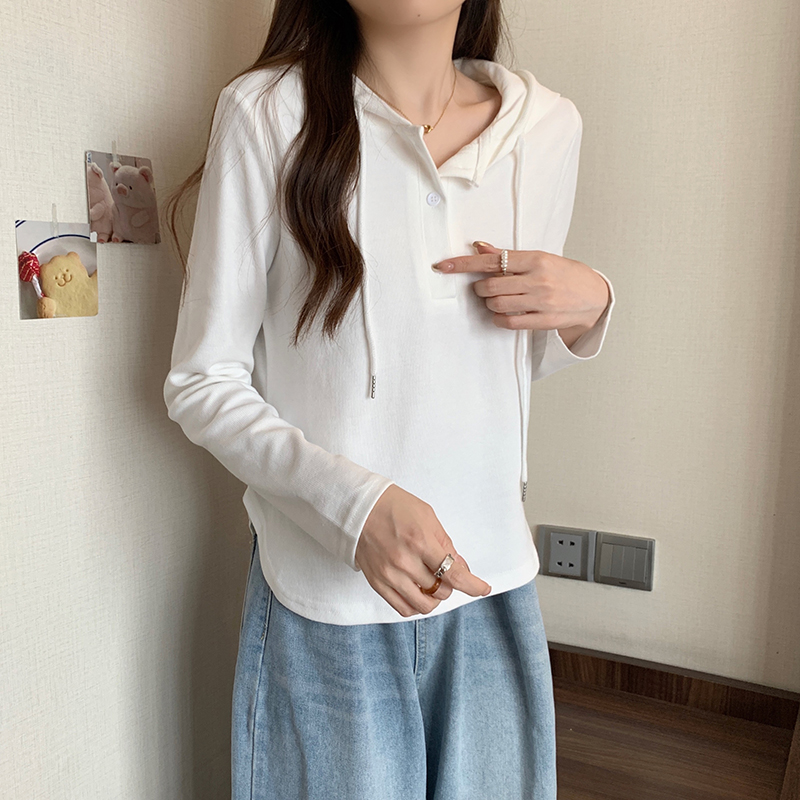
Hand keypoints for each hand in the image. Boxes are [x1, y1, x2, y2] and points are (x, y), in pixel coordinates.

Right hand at [355, 484, 491, 617]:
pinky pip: (404, 608)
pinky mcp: (377, 583)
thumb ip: (445, 543)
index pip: (454, 575)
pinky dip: (417, 604)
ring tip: (432, 582)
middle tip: (445, 570)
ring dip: (435, 597)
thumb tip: (460, 567)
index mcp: (420, 541)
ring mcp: (389, 575)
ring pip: (424, 605)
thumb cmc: (393, 506)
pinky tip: (418, 592)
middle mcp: (404, 562)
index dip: (473, 586)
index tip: (483, 589)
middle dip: (450, 583)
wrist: (358, 508)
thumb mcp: (427, 516)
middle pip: (442, 590)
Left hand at [432, 242, 609, 336]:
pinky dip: (498, 318)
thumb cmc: (564, 274)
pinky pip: (508, 322)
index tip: (443, 266)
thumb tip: (479, 247)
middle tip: (484, 287)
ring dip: (489, 303)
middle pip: (490, 286)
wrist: (594, 296)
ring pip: (496, 305)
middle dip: (480, 288)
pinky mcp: (543, 320)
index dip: (463, 264)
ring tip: (498, 299)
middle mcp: (538, 280)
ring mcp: (541, 302)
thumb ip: (509, 256)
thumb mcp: (539, 258)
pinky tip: (503, 313)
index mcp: (536, 259)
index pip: (491, 261)